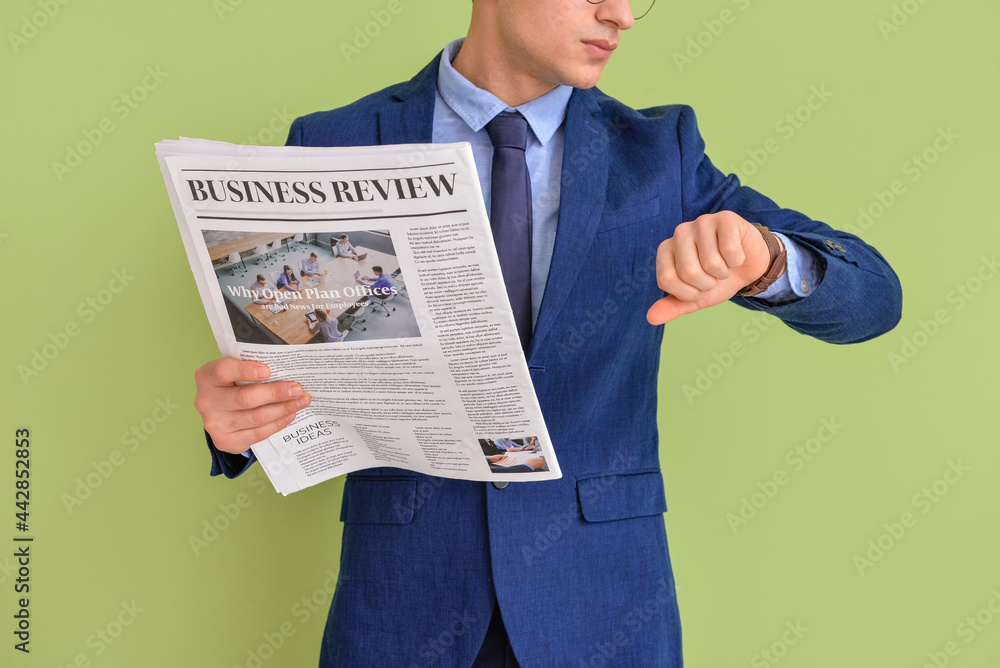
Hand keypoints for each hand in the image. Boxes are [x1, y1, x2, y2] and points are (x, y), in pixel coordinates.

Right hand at [194, 358, 311, 453]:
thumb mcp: (237, 370)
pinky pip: (258, 434)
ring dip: (283, 409)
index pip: (224, 371)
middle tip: (298, 389)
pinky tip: (289, 415)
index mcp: (207, 376)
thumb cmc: (233, 383)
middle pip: (246, 398)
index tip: (268, 371)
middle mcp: (206, 401)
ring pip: (256, 418)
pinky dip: (277, 424)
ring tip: (301, 401)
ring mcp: (214, 424)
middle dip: (276, 393)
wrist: (220, 409)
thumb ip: (254, 368)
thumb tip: (287, 373)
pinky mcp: (225, 441)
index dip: (246, 370)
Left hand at [646, 211, 774, 324]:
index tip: (698, 287)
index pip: (666, 280)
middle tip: (714, 276)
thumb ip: (673, 307)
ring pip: (711, 263)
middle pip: (688, 272)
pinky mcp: (725, 218)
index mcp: (665, 250)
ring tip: (725, 265)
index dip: (688, 293)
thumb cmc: (717, 280)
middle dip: (707, 283)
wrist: (748, 267)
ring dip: (723, 273)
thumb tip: (651, 318)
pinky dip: (737, 261)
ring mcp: (701, 222)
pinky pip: (730, 250)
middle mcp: (679, 233)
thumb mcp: (695, 298)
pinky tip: (736, 254)